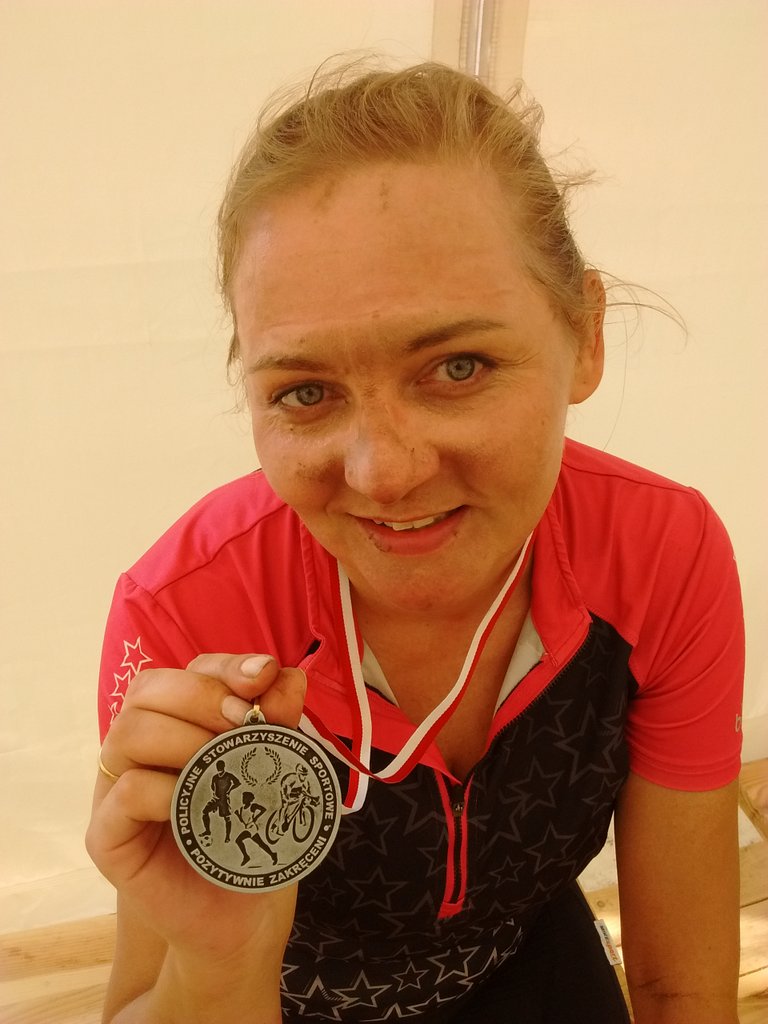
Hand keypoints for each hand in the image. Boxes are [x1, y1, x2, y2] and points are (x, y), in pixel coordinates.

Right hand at [86, 654, 305, 961]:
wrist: (242, 916)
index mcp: (177, 723)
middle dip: (202, 695)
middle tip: (242, 721)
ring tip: (223, 763)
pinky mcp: (107, 837)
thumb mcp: (275, 771)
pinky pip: (124, 792)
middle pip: (149, 689)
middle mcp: (140, 748)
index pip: (188, 671)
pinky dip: (164, 788)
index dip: (226, 667)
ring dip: (183, 737)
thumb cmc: (253, 835)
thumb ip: (277, 723)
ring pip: (129, 730)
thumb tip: (290, 677)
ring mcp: (116, 789)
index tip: (265, 676)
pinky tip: (196, 802)